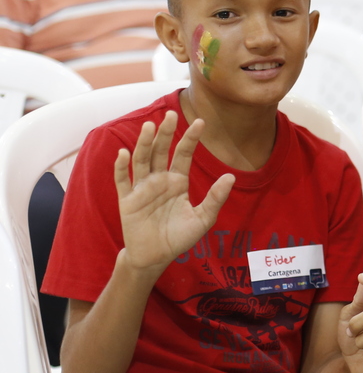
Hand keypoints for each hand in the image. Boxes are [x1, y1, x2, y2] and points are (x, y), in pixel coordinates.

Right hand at [114, 112, 233, 275]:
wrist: (156, 257)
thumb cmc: (179, 237)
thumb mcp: (203, 218)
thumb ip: (215, 198)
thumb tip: (231, 176)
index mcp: (178, 181)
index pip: (183, 154)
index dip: (190, 138)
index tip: (201, 121)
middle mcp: (159, 180)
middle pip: (161, 151)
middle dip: (166, 133)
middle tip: (171, 114)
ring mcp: (142, 189)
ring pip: (141, 160)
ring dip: (143, 143)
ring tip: (149, 127)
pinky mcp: (127, 200)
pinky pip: (122, 181)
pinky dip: (121, 167)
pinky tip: (123, 153)